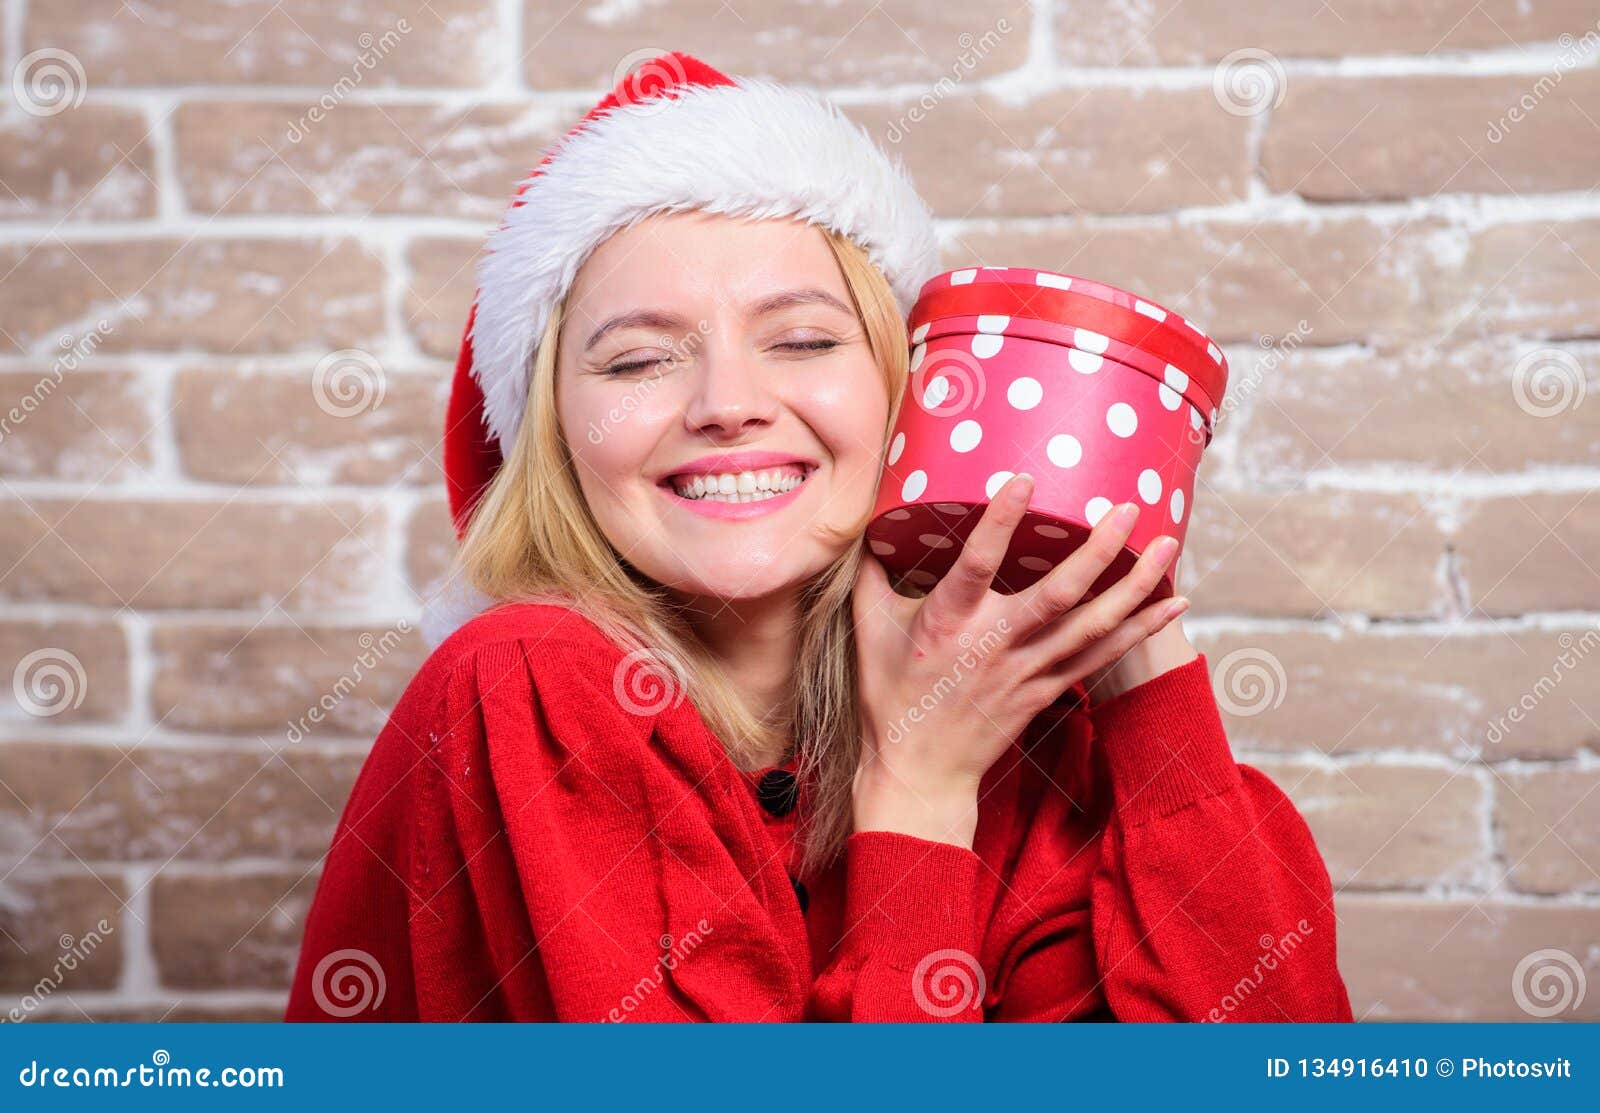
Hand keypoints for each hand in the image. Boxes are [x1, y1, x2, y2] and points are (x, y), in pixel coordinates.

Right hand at [850, 473, 1189, 846]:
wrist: (920, 772)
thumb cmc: (890, 698)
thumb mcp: (869, 632)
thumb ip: (872, 576)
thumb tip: (870, 527)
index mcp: (947, 623)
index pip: (977, 564)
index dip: (1001, 522)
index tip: (1025, 480)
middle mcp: (994, 644)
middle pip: (1057, 594)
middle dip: (1097, 550)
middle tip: (1127, 508)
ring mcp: (1026, 670)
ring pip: (1091, 626)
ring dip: (1134, 586)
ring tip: (1168, 546)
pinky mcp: (1046, 690)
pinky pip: (1101, 657)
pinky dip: (1139, 631)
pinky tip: (1173, 605)